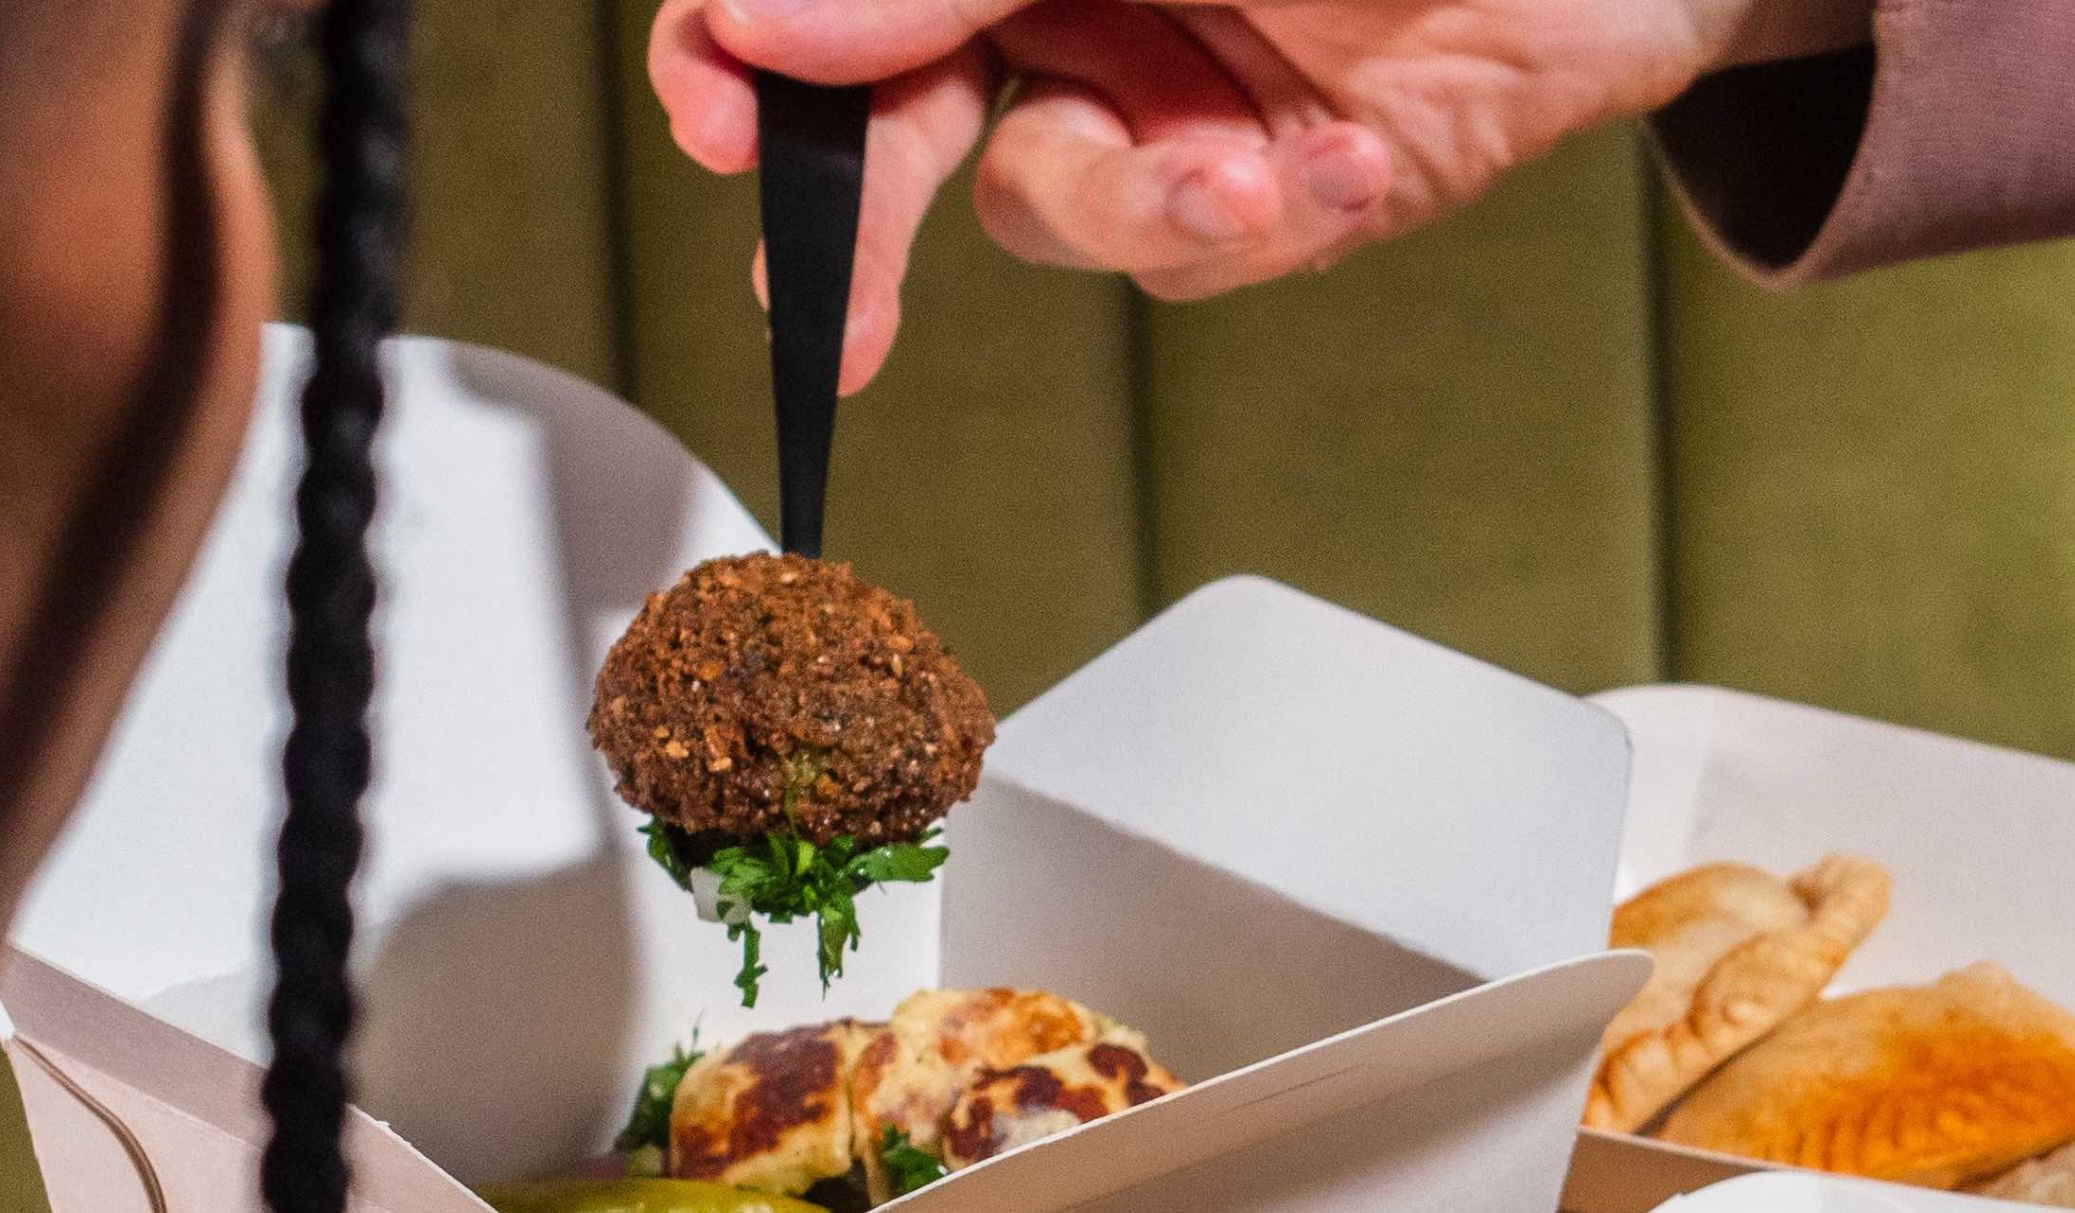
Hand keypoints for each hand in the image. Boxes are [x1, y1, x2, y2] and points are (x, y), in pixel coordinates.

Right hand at [647, 0, 1871, 378]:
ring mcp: (1169, 93)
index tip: (718, 111)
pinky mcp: (1285, 188)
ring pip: (1052, 212)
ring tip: (1255, 170)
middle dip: (857, 224)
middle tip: (832, 318)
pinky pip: (1205, 255)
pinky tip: (1356, 154)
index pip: (819, 2)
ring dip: (1139, 208)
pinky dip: (1273, 222)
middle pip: (888, 127)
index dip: (741, 53)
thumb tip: (772, 23)